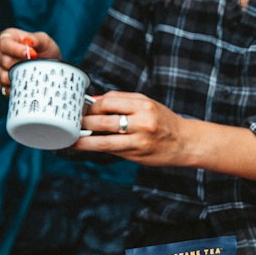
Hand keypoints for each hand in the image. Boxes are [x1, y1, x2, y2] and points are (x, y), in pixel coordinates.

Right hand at [0, 26, 62, 95]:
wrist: (49, 67)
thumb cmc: (45, 50)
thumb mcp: (45, 41)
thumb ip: (37, 39)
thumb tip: (29, 42)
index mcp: (7, 38)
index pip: (5, 44)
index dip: (16, 50)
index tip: (30, 55)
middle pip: (4, 61)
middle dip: (20, 65)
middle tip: (34, 66)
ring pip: (2, 76)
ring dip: (17, 77)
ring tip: (30, 76)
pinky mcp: (1, 83)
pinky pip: (3, 88)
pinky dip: (14, 88)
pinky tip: (24, 87)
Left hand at [79, 91, 193, 165]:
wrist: (185, 143)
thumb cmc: (163, 121)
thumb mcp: (147, 104)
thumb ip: (122, 100)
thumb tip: (95, 100)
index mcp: (143, 105)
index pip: (109, 101)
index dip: (92, 105)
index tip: (82, 107)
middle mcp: (142, 122)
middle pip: (103, 119)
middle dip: (84, 120)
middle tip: (71, 121)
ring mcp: (139, 140)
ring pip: (103, 139)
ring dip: (83, 139)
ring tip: (71, 137)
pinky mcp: (136, 154)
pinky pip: (110, 150)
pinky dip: (94, 147)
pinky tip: (84, 145)